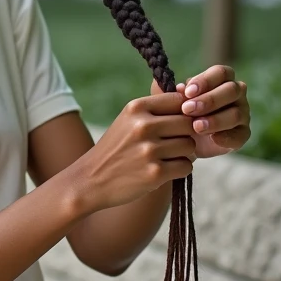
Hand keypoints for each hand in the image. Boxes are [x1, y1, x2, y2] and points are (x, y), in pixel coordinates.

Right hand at [70, 92, 196, 211]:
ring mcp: (149, 150)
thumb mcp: (128, 121)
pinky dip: (179, 170)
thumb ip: (155, 110)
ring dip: (183, 154)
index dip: (183, 113)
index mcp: (136, 108)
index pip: (178, 100)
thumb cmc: (116, 149)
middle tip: (173, 144)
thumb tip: (190, 100)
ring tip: (165, 158)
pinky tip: (163, 170)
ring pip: (190, 146)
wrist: (91, 180)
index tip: (174, 124)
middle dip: (186, 135)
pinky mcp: (155, 173)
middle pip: (189, 124)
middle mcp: (143, 126)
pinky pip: (186, 167)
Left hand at [151, 65, 249, 157]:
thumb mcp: (169, 102)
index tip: (186, 92)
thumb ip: (166, 91)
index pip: (220, 72)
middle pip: (231, 90)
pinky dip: (227, 137)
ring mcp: (242, 113)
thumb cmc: (178, 113)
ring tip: (196, 126)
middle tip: (187, 109)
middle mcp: (235, 93)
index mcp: (220, 79)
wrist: (183, 140)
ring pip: (235, 113)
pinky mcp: (242, 133)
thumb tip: (165, 84)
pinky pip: (240, 134)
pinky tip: (213, 138)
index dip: (205, 81)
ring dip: (215, 120)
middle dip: (209, 100)